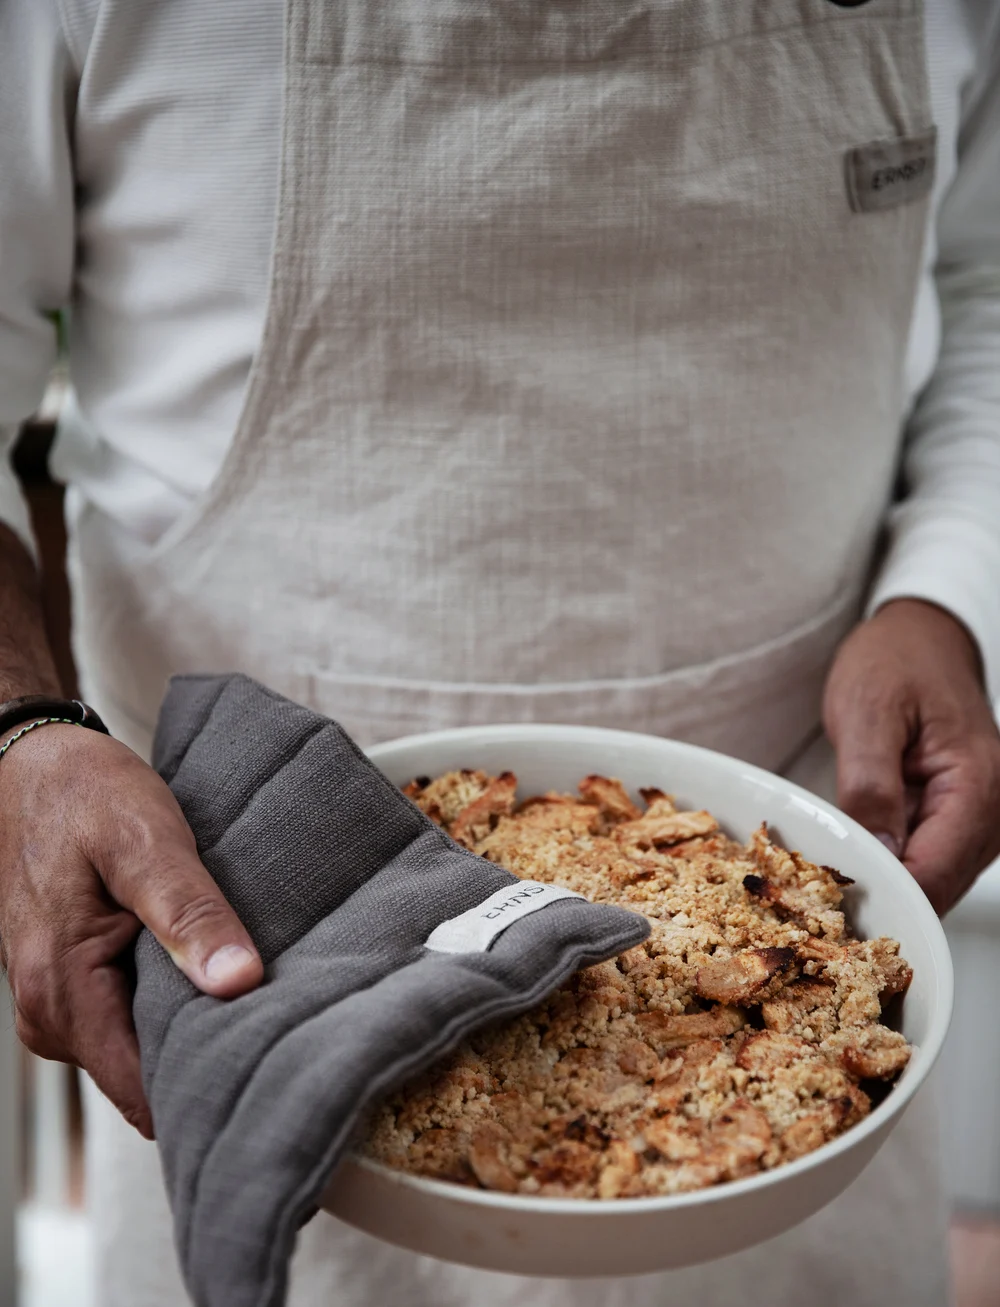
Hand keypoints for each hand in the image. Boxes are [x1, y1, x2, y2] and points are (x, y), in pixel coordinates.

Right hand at [0, 726, 263, 1137]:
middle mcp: (50, 1013)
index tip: (270, 1067)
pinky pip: (129, 1021)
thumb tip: (239, 982)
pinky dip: (171, 1003)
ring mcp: (56, 1003)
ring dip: (191, 1028)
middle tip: (278, 1025)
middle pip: (145, 1079)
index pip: (143, 1093)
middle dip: (207, 1059)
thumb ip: (190, 914)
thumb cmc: (83, 794)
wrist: (31, 765)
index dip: (208, 1088)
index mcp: (61, 989)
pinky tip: (207, 972)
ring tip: (247, 990)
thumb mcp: (146, 841)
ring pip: (140, 1053)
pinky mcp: (70, 986)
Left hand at [823, 598, 999, 913]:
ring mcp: (982, 819)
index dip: (883, 891)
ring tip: (837, 855)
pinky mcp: (963, 819)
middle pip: (937, 887)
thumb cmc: (895, 661)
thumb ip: (871, 784)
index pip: (934, 872)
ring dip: (886, 876)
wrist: (918, 638)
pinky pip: (929, 858)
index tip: (829, 893)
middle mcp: (993, 809)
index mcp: (978, 783)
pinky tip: (859, 842)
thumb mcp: (867, 711)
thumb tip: (879, 852)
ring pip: (932, 880)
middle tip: (819, 882)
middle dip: (881, 888)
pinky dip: (893, 858)